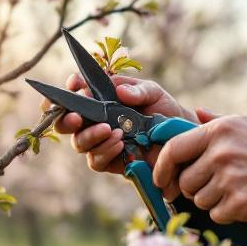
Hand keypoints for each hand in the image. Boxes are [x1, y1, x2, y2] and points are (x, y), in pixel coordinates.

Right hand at [43, 74, 195, 175]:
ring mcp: (100, 142)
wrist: (180, 137)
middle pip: (66, 122)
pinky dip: (105, 151)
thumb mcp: (153, 93)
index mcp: (101, 98)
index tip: (75, 84)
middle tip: (76, 118)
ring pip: (78, 143)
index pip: (76, 93)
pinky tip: (120, 144)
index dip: (70, 88)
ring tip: (112, 130)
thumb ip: (137, 90)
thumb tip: (119, 91)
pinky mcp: (109, 161)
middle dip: (66, 119)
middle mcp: (95, 120)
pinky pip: (96, 160)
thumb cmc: (163, 110)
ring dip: (91, 136)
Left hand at [151, 110, 246, 222]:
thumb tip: (196, 112)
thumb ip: (215, 122)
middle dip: (194, 188)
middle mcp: (220, 153)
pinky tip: (245, 201)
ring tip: (236, 190)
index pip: (174, 150)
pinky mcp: (239, 203)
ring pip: (198, 200)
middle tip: (215, 186)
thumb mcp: (246, 125)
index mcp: (218, 131)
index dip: (161, 168)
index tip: (161, 181)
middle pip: (184, 181)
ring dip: (212, 201)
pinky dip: (226, 213)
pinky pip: (216, 214)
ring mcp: (229, 179)